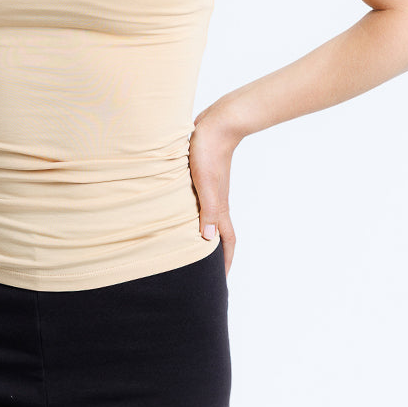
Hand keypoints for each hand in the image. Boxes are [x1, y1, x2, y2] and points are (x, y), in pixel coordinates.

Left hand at [189, 101, 243, 278]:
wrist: (217, 124)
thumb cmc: (208, 153)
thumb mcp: (205, 183)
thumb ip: (207, 211)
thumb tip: (207, 240)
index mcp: (218, 207)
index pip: (225, 241)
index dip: (224, 262)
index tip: (219, 282)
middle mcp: (216, 201)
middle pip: (218, 234)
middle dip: (214, 254)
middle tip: (204, 272)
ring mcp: (210, 189)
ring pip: (208, 218)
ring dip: (203, 234)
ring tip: (191, 247)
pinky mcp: (202, 177)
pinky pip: (200, 204)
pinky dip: (195, 214)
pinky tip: (182, 213)